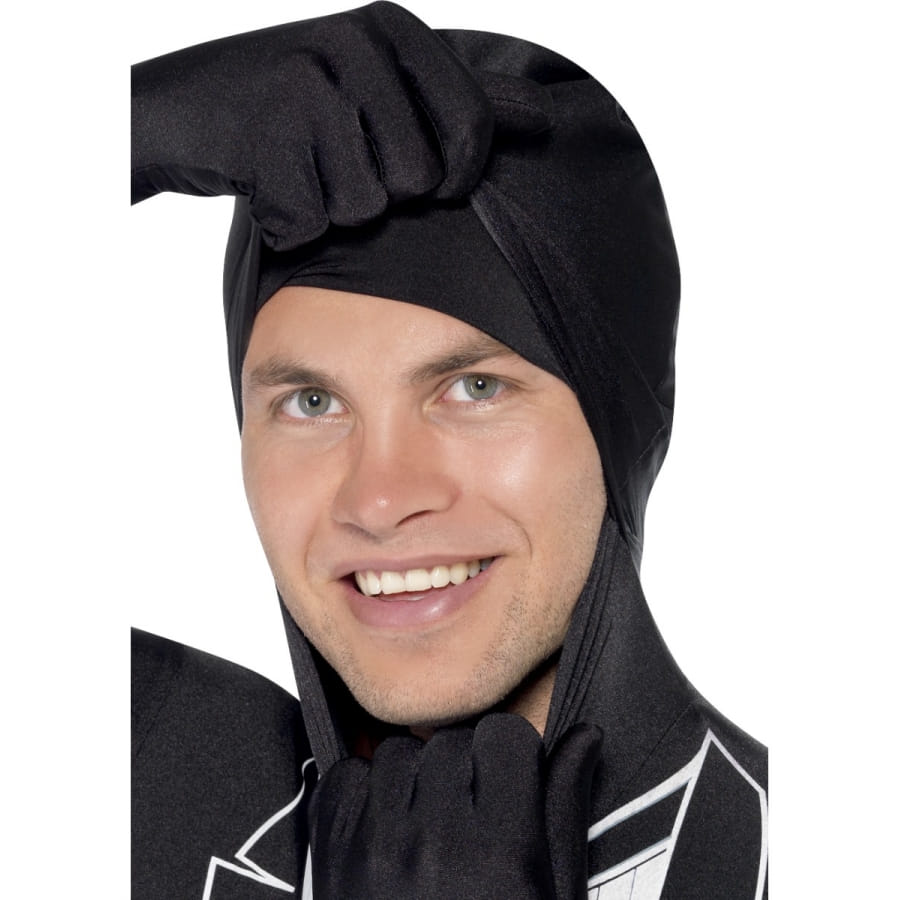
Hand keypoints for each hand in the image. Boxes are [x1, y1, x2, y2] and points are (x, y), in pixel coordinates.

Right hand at [131, 2, 493, 250]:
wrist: (190, 105)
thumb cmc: (302, 103)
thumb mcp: (387, 84)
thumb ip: (463, 99)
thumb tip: (541, 115)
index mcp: (395, 32)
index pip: (473, 125)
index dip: (458, 175)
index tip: (431, 181)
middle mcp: (354, 47)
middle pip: (418, 179)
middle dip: (382, 194)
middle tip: (338, 160)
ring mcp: (304, 87)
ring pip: (364, 209)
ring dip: (333, 210)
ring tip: (304, 168)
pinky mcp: (261, 137)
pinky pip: (310, 223)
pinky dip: (290, 223)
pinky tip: (270, 183)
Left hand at [307, 715, 602, 898]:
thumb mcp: (552, 899)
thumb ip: (563, 810)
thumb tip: (584, 737)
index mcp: (503, 853)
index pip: (503, 736)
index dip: (511, 755)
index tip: (510, 780)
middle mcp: (436, 843)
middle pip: (450, 743)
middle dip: (464, 768)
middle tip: (470, 814)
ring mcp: (375, 849)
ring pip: (397, 753)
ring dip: (415, 778)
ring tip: (428, 825)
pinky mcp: (331, 858)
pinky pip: (344, 778)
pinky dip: (364, 792)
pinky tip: (386, 830)